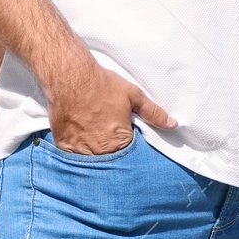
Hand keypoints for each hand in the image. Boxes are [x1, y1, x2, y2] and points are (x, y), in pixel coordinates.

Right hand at [44, 59, 174, 154]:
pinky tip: (81, 139)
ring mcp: (81, 151)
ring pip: (92, 162)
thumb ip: (153, 113)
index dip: (129, 150)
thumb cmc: (102, 85)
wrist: (70, 76)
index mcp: (120, 143)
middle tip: (107, 136)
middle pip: (110, 162)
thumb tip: (173, 124)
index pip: (129, 158)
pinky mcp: (65, 146)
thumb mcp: (133, 96)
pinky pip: (74, 157)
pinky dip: (78, 152)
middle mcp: (100, 151)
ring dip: (95, 155)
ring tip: (94, 138)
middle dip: (113, 155)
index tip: (126, 140)